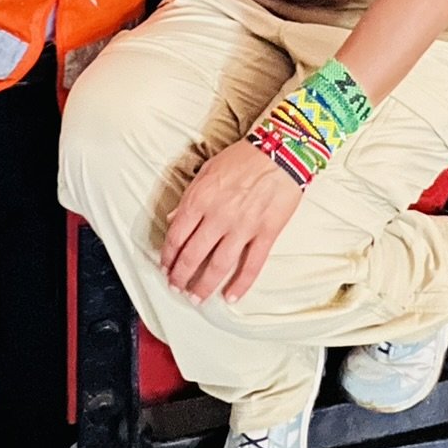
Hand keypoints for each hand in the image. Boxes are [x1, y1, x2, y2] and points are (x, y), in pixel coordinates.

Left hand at [162, 139, 302, 303]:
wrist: (281, 150)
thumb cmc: (244, 157)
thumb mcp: (207, 171)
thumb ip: (190, 197)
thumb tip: (174, 219)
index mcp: (200, 199)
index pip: (176, 236)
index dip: (168, 256)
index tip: (165, 267)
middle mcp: (218, 216)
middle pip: (192, 255)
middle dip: (181, 276)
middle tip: (176, 287)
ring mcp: (243, 227)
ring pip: (218, 266)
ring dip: (203, 286)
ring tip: (196, 297)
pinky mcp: (266, 233)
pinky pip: (251, 265)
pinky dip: (240, 284)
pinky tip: (230, 297)